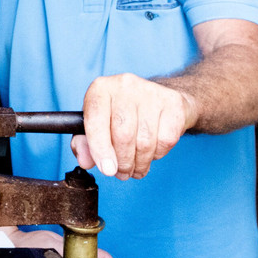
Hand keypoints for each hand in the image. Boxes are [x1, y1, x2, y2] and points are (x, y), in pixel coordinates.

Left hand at [72, 73, 195, 179]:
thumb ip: (86, 144)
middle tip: (122, 173)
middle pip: (123, 134)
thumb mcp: (99, 125)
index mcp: (101, 89)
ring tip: (136, 168)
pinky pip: (165, 140)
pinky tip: (153, 151)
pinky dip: (158, 154)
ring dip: (140, 163)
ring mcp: (150, 92)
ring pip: (145, 141)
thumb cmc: (124, 115)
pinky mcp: (172, 102)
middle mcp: (124, 85)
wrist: (160, 101)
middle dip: (123, 162)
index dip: (99, 149)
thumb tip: (85, 161)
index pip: (95, 121)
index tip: (107, 170)